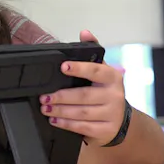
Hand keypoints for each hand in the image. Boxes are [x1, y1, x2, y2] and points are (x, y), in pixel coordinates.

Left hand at [40, 30, 126, 145]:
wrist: (120, 120)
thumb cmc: (105, 92)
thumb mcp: (102, 72)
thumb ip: (92, 52)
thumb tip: (85, 32)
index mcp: (112, 77)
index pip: (96, 70)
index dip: (79, 68)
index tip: (62, 67)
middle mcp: (115, 95)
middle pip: (84, 95)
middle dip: (61, 96)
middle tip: (44, 96)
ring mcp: (112, 114)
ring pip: (82, 112)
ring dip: (61, 110)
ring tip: (45, 107)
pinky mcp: (106, 130)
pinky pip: (83, 127)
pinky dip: (67, 124)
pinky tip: (55, 120)